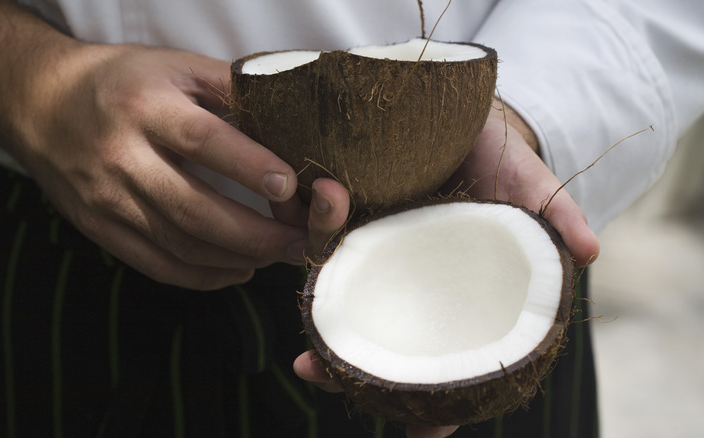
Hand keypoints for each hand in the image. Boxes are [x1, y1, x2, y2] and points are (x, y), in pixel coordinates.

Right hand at [10, 42, 353, 289]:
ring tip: (278, 255)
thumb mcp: (174, 65)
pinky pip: (157, 265)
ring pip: (179, 246)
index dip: (249, 166)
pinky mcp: (99, 228)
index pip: (202, 141)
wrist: (42, 104)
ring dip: (237, 258)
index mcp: (143, 106)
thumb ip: (229, 86)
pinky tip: (237, 270)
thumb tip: (288, 114)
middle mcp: (120, 156)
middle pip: (193, 209)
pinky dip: (203, 276)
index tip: (291, 186)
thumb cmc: (121, 82)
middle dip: (256, 234)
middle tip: (299, 240)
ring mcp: (106, 199)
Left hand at [291, 101, 598, 436]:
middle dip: (346, 364)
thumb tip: (590, 252)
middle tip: (316, 372)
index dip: (435, 399)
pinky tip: (306, 218)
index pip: (443, 354)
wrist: (461, 116)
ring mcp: (378, 247)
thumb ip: (557, 220)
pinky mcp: (354, 211)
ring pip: (342, 290)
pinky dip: (315, 223)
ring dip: (321, 306)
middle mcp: (410, 277)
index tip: (422, 432)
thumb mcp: (532, 189)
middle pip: (376, 333)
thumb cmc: (502, 161)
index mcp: (453, 289)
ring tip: (305, 322)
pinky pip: (325, 230)